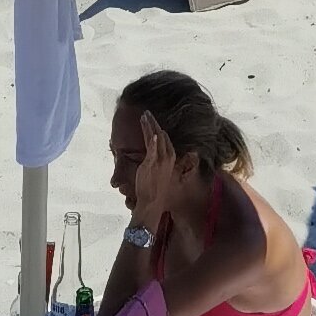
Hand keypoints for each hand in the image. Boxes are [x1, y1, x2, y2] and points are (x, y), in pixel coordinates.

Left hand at [127, 113, 177, 232]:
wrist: (152, 202)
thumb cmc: (156, 191)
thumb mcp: (163, 174)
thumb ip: (162, 164)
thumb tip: (159, 158)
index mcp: (171, 159)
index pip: (166, 139)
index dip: (159, 130)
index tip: (153, 122)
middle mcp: (167, 157)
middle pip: (161, 135)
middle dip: (154, 123)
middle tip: (147, 113)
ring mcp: (159, 160)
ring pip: (155, 138)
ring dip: (150, 125)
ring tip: (144, 116)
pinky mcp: (150, 163)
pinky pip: (152, 148)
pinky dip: (152, 139)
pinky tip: (151, 131)